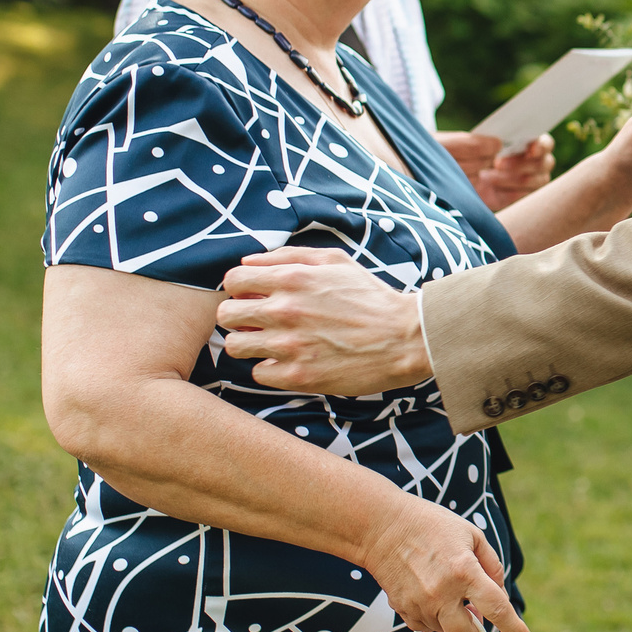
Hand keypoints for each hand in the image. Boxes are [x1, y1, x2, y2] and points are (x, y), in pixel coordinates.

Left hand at [217, 249, 431, 393]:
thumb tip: (249, 261)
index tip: (253, 297)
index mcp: (292, 278)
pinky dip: (270, 369)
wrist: (405, 337)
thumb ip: (288, 255)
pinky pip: (259, 374)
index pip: (233, 280)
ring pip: (235, 346)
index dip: (239, 289)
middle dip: (239, 317)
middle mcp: (285, 310)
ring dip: (249, 344)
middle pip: (226, 315)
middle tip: (259, 322)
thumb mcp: (335, 261)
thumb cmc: (371, 297)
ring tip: (270, 344)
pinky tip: (289, 361)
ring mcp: (289, 346)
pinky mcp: (299, 376)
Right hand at [364, 492, 531, 631]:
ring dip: (450, 617)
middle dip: (474, 628)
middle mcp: (442, 592)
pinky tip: (425, 591)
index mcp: (464, 570)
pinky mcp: (402, 609)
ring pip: (444, 629)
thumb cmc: (431, 525)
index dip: (513, 627)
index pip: (496, 607)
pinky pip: (424, 626)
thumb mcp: (471, 534)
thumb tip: (500, 593)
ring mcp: (420, 603)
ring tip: (441, 587)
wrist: (382, 526)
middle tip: (473, 610)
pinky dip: (430, 616)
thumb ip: (491, 565)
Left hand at [438, 131, 555, 209]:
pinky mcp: (502, 199)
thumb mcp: (449, 145)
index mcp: (511, 141)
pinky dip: (511, 193)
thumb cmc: (438, 153)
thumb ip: (473, 142)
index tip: (531, 147)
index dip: (542, 145)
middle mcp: (516, 160)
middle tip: (497, 163)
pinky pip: (522, 199)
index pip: (542, 143)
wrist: (423, 175)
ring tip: (489, 175)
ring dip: (519, 179)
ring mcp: (511, 182)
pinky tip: (490, 186)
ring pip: (538, 182)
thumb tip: (498, 144)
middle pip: (545, 164)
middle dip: (526, 163)